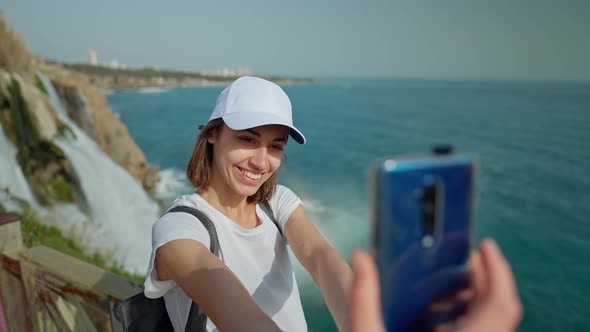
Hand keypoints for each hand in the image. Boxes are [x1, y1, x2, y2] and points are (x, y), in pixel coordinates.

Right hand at [348, 239, 521, 331]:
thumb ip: (363, 300)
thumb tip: (361, 258)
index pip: (500, 307)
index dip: (500, 273)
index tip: (485, 247)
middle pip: (502, 312)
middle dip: (488, 279)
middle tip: (466, 258)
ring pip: (496, 325)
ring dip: (482, 297)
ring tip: (457, 279)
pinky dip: (473, 316)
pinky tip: (447, 312)